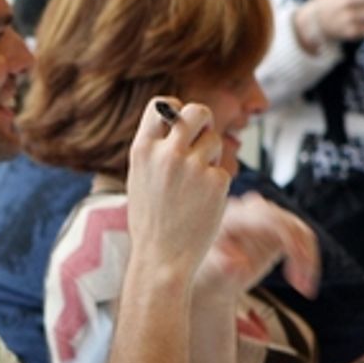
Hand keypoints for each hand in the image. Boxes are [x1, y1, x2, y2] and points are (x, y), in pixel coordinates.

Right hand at [125, 98, 229, 281]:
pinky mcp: (216, 182)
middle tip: (202, 141)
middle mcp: (167, 153)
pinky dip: (216, 185)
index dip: (175, 110)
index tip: (179, 123)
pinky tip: (202, 204)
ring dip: (211, 158)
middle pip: (199, 111)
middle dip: (205, 123)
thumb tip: (179, 122)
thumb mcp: (140, 178)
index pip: (161, 104)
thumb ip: (156, 150)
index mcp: (143, 149)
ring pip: (215, 141)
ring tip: (195, 186)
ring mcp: (193, 167)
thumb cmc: (150, 221)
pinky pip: (223, 170)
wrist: (161, 258)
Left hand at [197, 193, 319, 297]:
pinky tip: (301, 284)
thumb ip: (221, 268)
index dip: (289, 241)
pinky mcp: (277, 228)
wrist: (210, 279)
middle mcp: (250, 211)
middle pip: (289, 221)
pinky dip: (306, 260)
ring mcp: (266, 217)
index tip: (296, 271)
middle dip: (302, 253)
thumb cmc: (206, 276)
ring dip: (307, 259)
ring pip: (300, 230)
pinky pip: (302, 238)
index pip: (269, 217)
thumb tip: (235, 263)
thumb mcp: (210, 275)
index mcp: (231, 216)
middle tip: (304, 287)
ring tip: (304, 288)